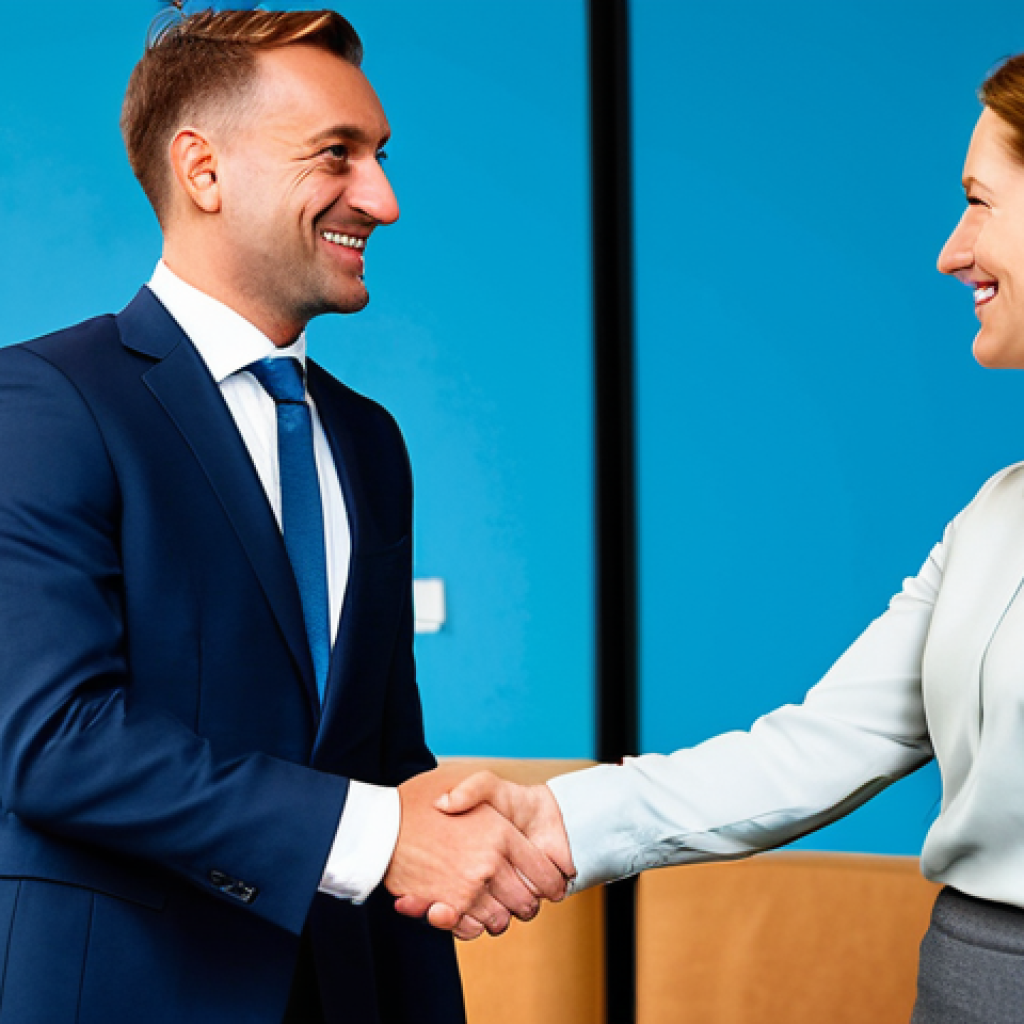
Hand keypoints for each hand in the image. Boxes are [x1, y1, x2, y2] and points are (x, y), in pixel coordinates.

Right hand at [384, 766, 568, 938]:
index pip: (546, 872)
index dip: (551, 882)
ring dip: (497, 916)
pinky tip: (464, 909)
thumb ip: (508, 810)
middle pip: (526, 903)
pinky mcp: (448, 907)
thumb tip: (522, 836)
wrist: (381, 824)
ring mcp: (469, 888)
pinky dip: (471, 926)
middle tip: (517, 896)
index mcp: (502, 833)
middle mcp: (490, 863)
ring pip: (501, 921)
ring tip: (487, 901)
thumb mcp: (472, 784)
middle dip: (525, 904)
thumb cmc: (424, 799)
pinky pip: (473, 930)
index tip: (550, 885)